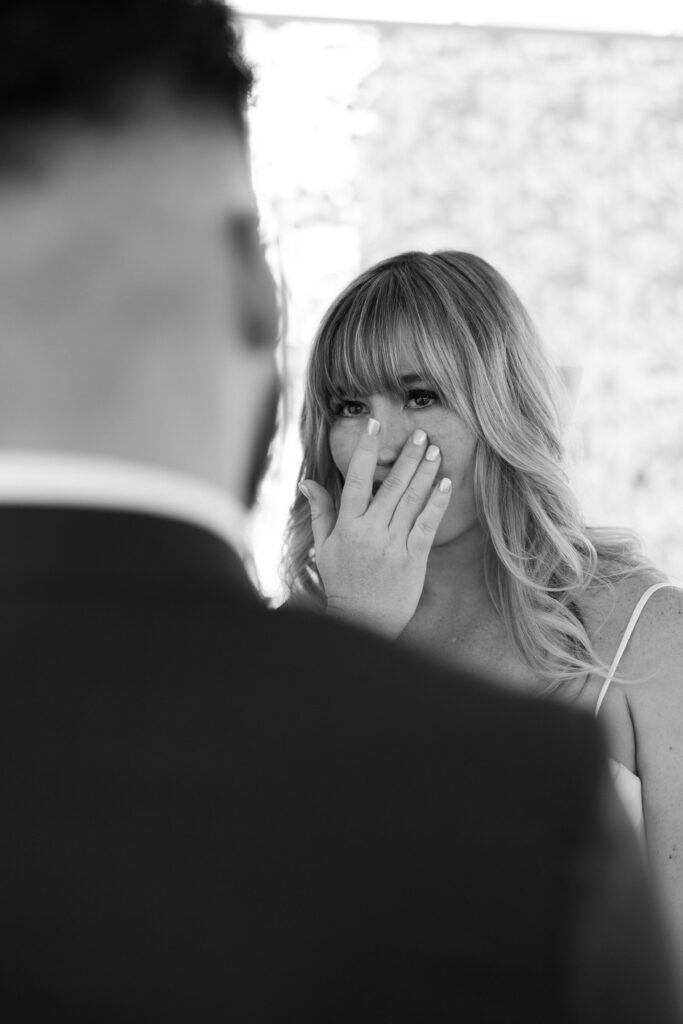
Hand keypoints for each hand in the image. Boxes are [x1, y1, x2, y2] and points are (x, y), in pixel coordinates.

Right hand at [299, 419, 451, 637]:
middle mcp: (370, 532)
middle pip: (391, 486)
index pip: (357, 480)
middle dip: (407, 458)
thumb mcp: (324, 547)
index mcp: (347, 526)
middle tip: (421, 434)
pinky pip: (427, 525)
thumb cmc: (342, 583)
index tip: (376, 426)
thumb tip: (308, 482)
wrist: (363, 622)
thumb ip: (320, 512)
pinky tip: (446, 484)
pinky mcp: (413, 559)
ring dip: (425, 474)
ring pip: (411, 501)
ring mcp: (393, 545)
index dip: (367, 451)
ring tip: (436, 451)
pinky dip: (436, 503)